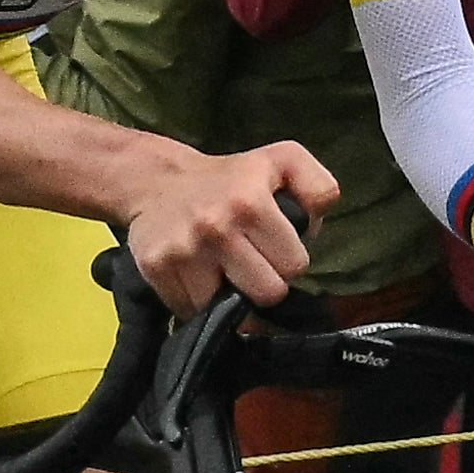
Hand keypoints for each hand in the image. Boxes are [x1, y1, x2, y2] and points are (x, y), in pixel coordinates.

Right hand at [111, 138, 334, 315]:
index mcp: (252, 201)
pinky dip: (196, 301)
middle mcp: (217, 226)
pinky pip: (191, 311)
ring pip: (229, 310)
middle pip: (268, 294)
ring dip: (227, 295)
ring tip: (221, 268)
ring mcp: (184, 250)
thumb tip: (314, 229)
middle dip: (264, 282)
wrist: (156, 179)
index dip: (288, 260)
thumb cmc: (229, 177)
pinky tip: (196, 275)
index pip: (294, 265)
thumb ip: (317, 187)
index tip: (273, 248)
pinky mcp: (156, 267)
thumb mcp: (283, 161)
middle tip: (249, 262)